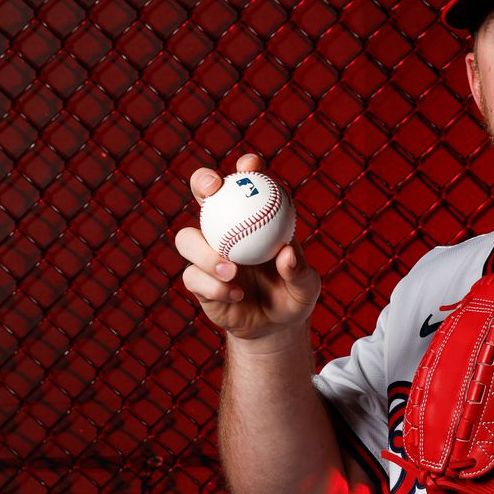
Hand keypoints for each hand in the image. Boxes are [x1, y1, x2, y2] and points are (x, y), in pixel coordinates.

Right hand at [176, 154, 320, 340]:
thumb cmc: (294, 297)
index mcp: (255, 219)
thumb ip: (298, 271)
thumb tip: (286, 254)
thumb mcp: (306, 287)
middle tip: (214, 189)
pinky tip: (236, 295)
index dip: (247, 169)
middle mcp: (226, 229)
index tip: (252, 166)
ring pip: (187, 239)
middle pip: (204, 195)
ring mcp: (207, 254)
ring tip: (232, 270)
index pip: (248, 185)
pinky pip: (193, 277)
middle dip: (203, 182)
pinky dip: (215, 286)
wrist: (274, 328)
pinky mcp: (197, 281)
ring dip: (206, 252)